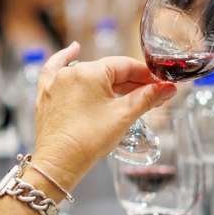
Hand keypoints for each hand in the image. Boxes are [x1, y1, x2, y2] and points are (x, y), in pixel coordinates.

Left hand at [32, 42, 175, 188]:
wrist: (58, 164)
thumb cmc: (87, 141)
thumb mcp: (123, 116)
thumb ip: (147, 98)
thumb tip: (167, 88)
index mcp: (90, 72)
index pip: (125, 65)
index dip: (145, 75)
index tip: (159, 84)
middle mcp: (70, 72)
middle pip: (108, 71)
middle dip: (130, 83)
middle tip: (149, 95)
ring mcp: (56, 83)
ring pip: (88, 74)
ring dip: (107, 80)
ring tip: (126, 88)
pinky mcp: (46, 95)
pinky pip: (56, 70)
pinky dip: (66, 60)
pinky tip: (74, 50)